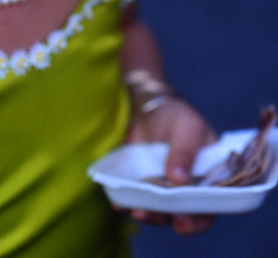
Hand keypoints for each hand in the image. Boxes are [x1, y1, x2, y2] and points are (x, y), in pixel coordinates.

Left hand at [124, 97, 217, 234]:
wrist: (150, 110)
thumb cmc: (176, 116)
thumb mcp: (186, 127)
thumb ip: (184, 151)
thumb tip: (179, 180)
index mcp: (212, 177)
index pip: (211, 204)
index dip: (199, 218)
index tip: (182, 222)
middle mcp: (193, 190)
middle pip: (185, 213)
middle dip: (167, 218)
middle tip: (151, 215)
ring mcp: (169, 191)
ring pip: (162, 211)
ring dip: (148, 214)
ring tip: (134, 211)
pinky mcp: (148, 188)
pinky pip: (140, 201)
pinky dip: (129, 204)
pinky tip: (119, 205)